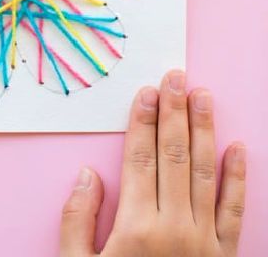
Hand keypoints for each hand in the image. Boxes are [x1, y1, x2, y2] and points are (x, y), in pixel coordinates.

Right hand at [59, 70, 245, 255]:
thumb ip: (78, 222)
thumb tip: (88, 174)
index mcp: (136, 229)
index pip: (141, 159)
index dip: (143, 121)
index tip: (147, 91)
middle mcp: (174, 229)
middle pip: (174, 156)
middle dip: (175, 113)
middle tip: (176, 76)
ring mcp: (205, 243)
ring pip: (205, 173)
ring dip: (205, 131)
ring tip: (204, 96)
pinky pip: (235, 211)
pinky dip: (238, 178)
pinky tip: (238, 149)